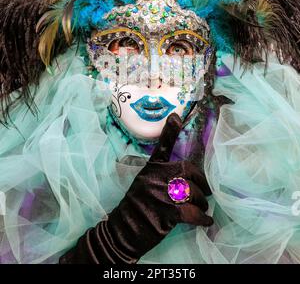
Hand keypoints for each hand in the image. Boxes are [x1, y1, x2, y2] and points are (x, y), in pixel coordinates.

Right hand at [59, 113, 212, 263]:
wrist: (122, 231)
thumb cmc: (137, 208)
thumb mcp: (144, 184)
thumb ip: (161, 176)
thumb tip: (185, 177)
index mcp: (151, 169)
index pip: (162, 147)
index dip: (169, 131)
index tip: (176, 116)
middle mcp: (155, 178)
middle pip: (187, 171)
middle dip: (201, 182)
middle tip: (206, 192)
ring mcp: (161, 195)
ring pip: (193, 192)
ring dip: (201, 203)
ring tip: (201, 208)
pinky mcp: (167, 214)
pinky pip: (193, 212)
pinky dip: (202, 218)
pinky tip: (205, 221)